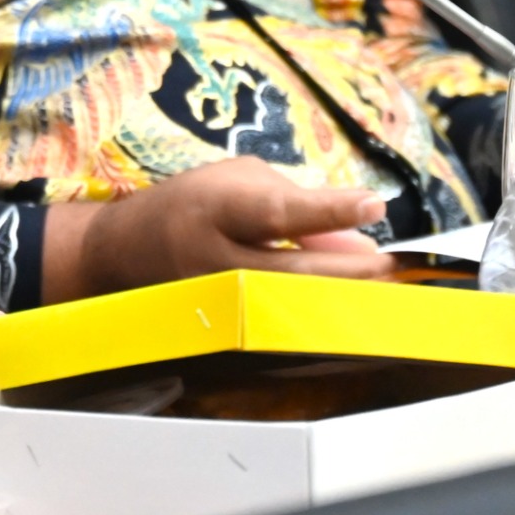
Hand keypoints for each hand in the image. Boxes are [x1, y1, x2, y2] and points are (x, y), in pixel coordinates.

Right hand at [40, 158, 392, 301]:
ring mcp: (217, 304)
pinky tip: (346, 309)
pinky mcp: (223, 333)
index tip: (373, 205)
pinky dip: (316, 318)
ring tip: (380, 286)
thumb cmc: (191, 205)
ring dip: (339, 300)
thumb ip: (299, 203)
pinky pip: (279, 328)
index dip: (327, 210)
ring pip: (290, 310)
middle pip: (291, 275)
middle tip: (390, 264)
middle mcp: (212, 260)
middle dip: (348, 271)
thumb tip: (360, 239)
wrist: (124, 252)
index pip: (276, 212)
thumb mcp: (239, 181)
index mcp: (214, 209)